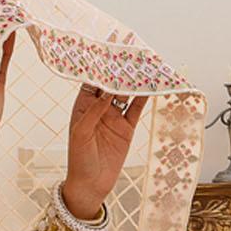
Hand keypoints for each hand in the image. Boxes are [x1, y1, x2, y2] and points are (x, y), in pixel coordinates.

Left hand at [63, 35, 147, 214]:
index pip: (92, 79)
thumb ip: (94, 112)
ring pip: (126, 92)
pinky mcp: (127, 128)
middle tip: (131, 45)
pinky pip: (137, 108)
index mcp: (82, 106)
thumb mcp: (81, 134)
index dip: (100, 62)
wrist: (90, 185)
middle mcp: (99, 108)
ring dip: (135, 78)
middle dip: (120, 64)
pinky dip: (145, 96)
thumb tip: (107, 91)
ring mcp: (114, 116)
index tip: (108, 44)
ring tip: (145, 61)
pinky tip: (152, 83)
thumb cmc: (79, 160)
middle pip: (111, 81)